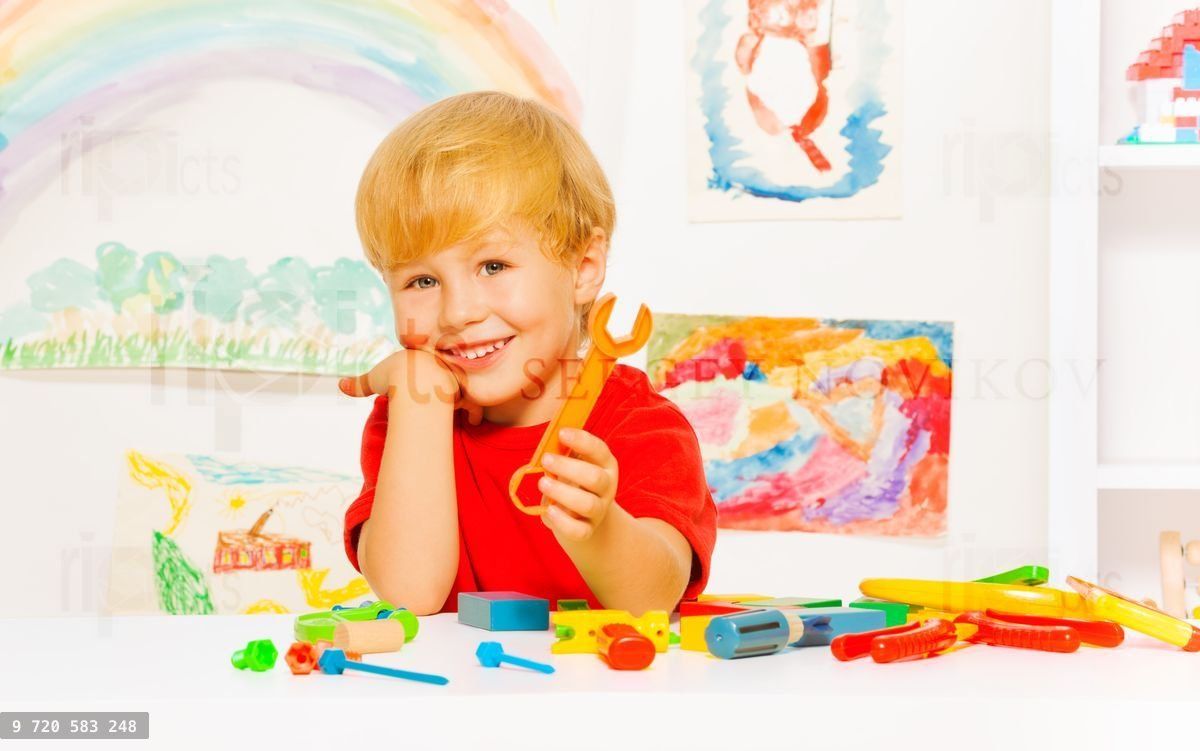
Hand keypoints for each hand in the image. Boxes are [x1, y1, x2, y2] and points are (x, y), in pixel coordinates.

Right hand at [339, 335, 481, 423]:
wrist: (413, 382)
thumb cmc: (392, 378)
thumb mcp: (373, 379)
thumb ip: (358, 383)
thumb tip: (339, 386)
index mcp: (422, 358)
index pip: (426, 364)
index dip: (426, 373)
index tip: (423, 382)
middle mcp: (441, 365)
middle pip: (448, 373)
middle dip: (449, 382)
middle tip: (448, 395)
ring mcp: (454, 378)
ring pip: (463, 387)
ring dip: (464, 398)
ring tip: (464, 410)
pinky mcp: (462, 394)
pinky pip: (472, 403)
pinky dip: (474, 412)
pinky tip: (473, 420)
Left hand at [538, 428, 617, 540]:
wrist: (581, 516)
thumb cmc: (571, 481)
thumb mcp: (570, 464)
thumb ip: (561, 453)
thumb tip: (547, 443)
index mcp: (605, 464)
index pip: (599, 450)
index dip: (581, 440)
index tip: (561, 433)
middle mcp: (607, 487)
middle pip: (595, 477)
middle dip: (568, 467)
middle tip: (545, 459)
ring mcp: (599, 510)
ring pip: (587, 504)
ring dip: (562, 493)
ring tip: (542, 483)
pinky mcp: (587, 530)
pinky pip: (578, 530)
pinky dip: (562, 521)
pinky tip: (548, 510)